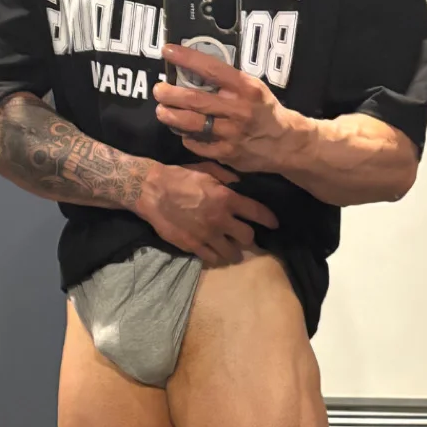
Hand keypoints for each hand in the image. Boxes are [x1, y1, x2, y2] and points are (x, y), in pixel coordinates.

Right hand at [139, 160, 278, 269]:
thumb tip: (240, 183)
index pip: (256, 212)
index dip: (268, 220)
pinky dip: (215, 256)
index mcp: (226, 198)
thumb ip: (226, 177)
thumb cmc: (179, 176)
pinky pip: (212, 258)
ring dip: (234, 251)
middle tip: (244, 236)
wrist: (152, 191)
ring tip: (231, 249)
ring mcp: (207, 235)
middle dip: (249, 238)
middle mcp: (220, 219)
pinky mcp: (193, 246)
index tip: (273, 225)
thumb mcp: (206, 168)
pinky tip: (214, 252)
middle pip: (247, 237)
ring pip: (232, 252)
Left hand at [155, 45, 306, 172]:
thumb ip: (229, 82)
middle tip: (159, 90)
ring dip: (171, 116)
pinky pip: (198, 145)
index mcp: (246, 88)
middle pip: (195, 99)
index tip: (168, 51)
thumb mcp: (254, 88)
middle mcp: (239, 110)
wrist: (286, 143)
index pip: (211, 69)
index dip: (187, 59)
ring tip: (162, 111)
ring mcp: (232, 134)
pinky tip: (183, 131)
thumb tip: (193, 70)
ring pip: (192, 124)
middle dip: (171, 94)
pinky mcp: (227, 153)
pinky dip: (187, 137)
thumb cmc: (265, 110)